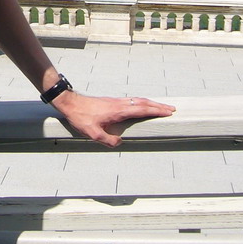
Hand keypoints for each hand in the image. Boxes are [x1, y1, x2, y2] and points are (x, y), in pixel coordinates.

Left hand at [50, 90, 174, 147]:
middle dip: (159, 106)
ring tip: (161, 108)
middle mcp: (120, 104)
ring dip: (151, 103)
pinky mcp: (112, 101)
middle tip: (172, 109)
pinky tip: (142, 106)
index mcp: (119, 111)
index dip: (156, 111)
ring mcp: (116, 101)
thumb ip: (108, 140)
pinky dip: (142, 102)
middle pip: (144, 103)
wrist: (71, 103)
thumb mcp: (93, 134)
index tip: (168, 112)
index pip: (142, 109)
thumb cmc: (81, 117)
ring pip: (138, 100)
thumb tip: (120, 143)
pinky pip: (132, 101)